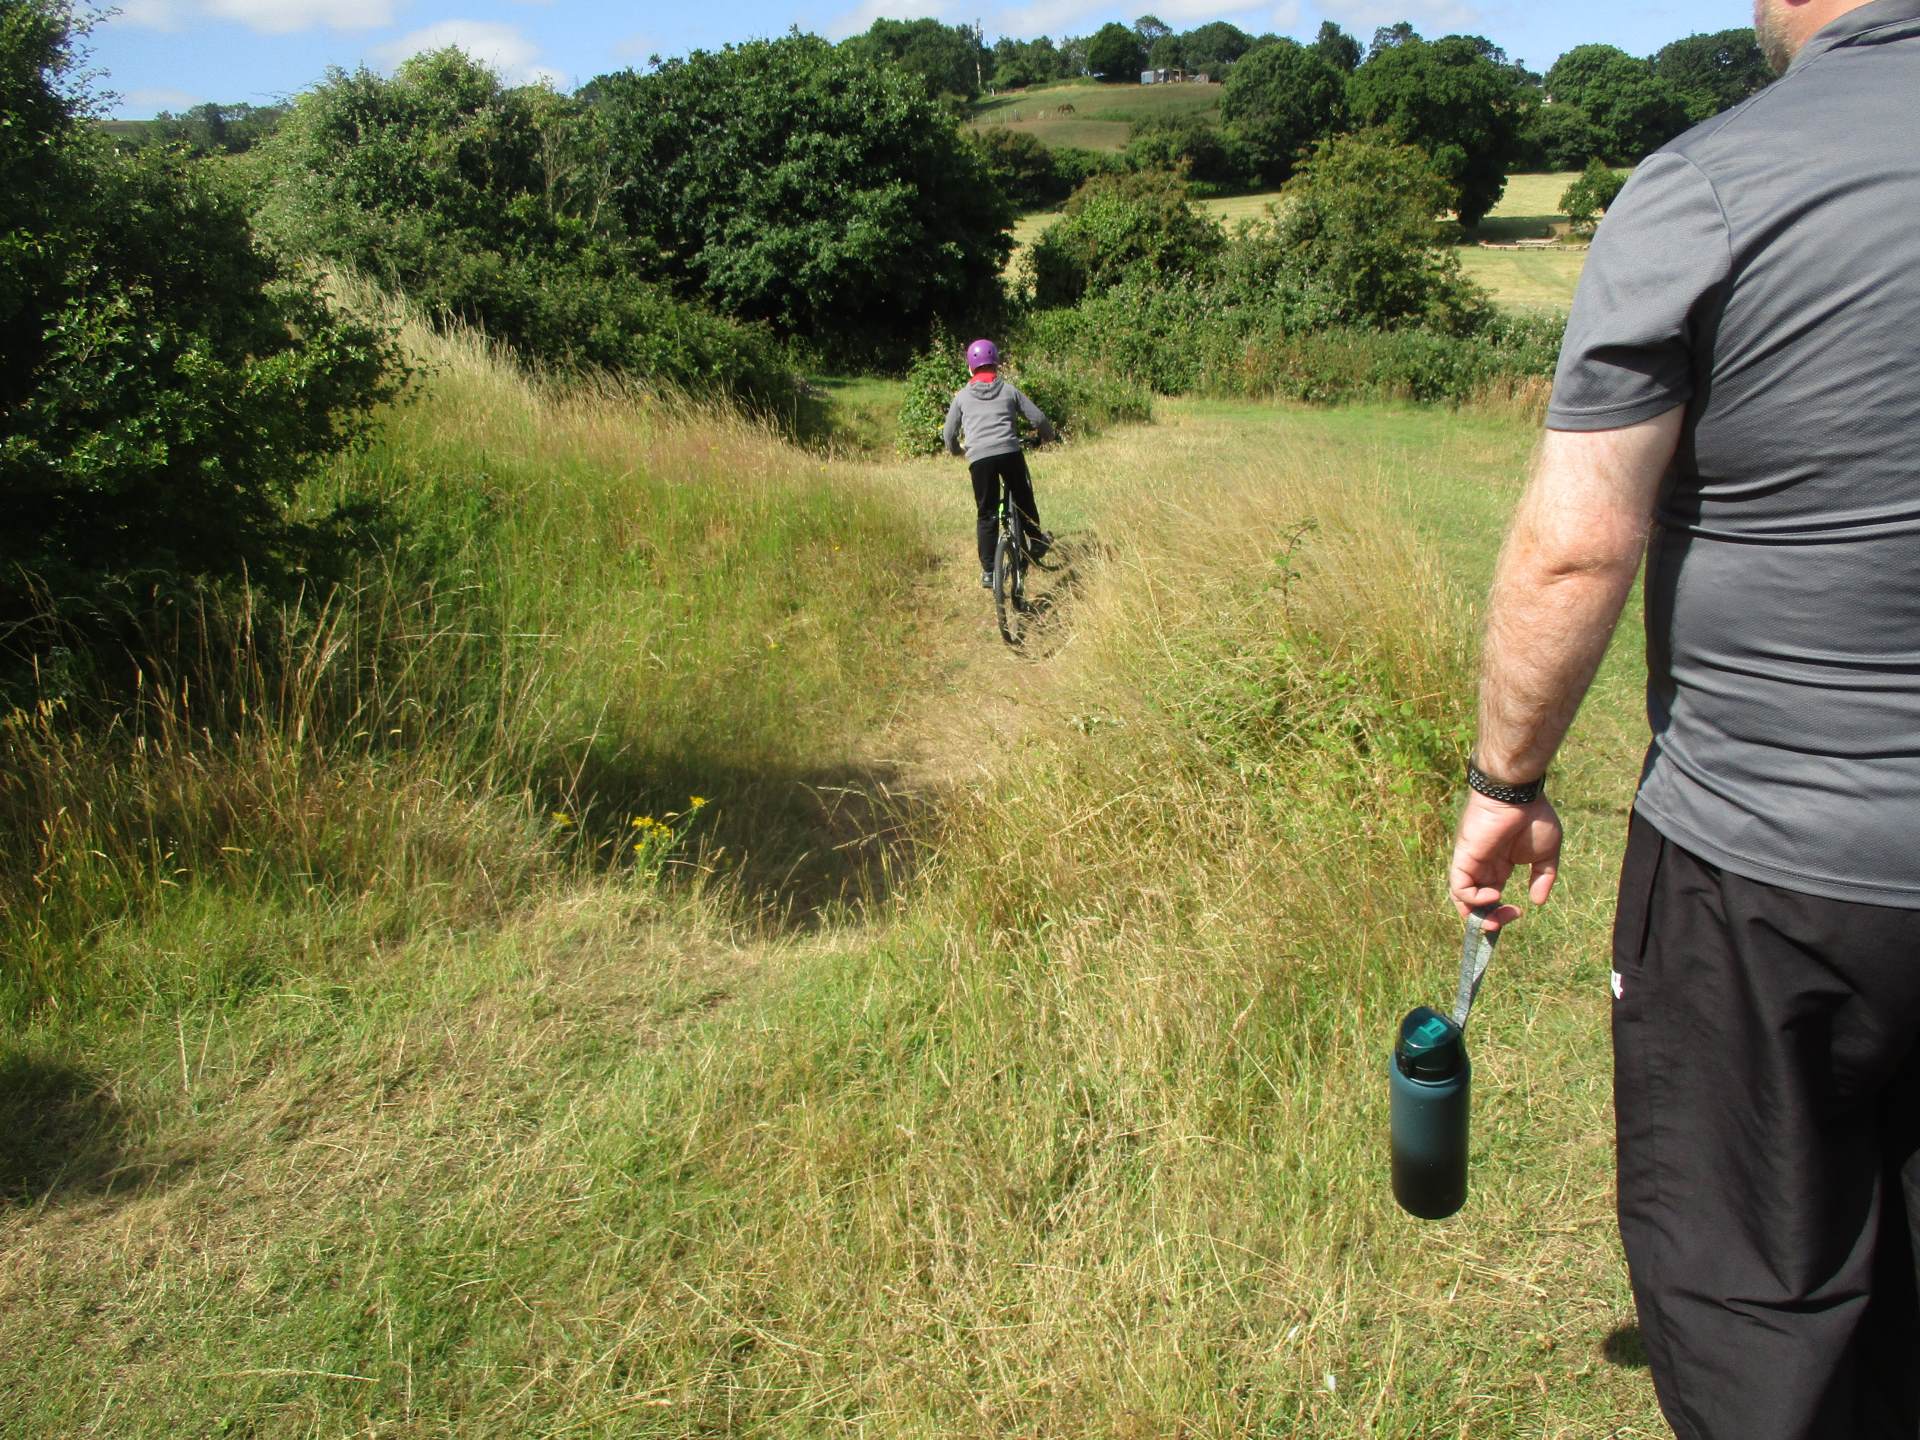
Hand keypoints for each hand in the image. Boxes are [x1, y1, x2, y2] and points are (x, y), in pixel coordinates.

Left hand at [1447, 791, 1561, 931]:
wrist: (1520, 795)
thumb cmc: (1534, 817)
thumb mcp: (1547, 854)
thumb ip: (1543, 878)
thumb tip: (1537, 902)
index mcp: (1499, 865)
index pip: (1490, 897)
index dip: (1499, 912)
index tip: (1518, 913)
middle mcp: (1482, 866)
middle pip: (1475, 902)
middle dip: (1489, 919)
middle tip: (1506, 920)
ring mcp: (1471, 862)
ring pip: (1462, 898)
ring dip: (1478, 915)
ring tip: (1497, 918)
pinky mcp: (1464, 857)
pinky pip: (1459, 886)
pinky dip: (1472, 898)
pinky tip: (1493, 895)